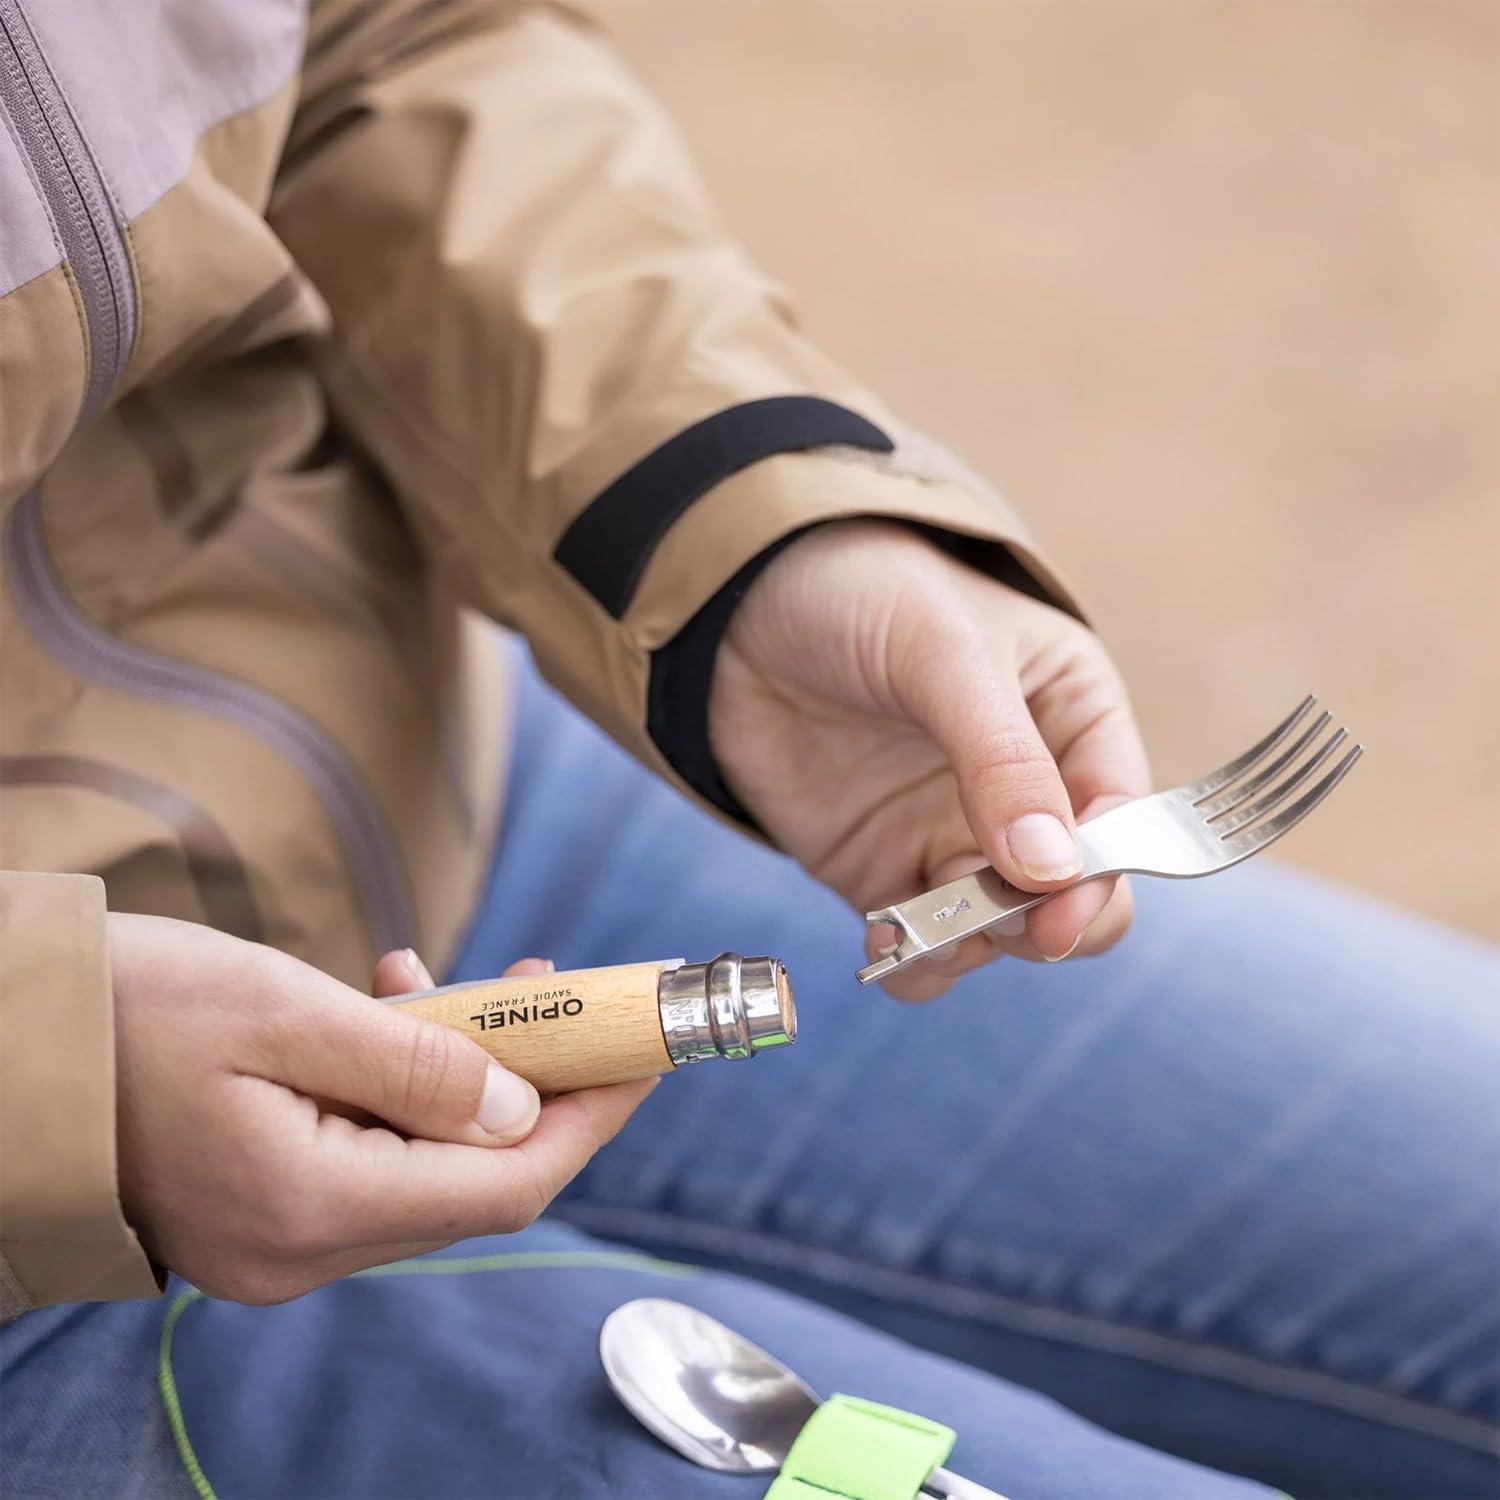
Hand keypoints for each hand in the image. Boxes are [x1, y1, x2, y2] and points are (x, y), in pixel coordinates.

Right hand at [110, 914, 652, 1302]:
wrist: (8, 1043)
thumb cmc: (126, 1012)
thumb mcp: (282, 1010)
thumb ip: (414, 1064)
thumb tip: (519, 1105)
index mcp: (308, 1208)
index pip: (502, 1184)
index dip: (589, 1118)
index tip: (645, 1053)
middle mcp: (300, 1250)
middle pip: (473, 1178)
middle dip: (538, 1086)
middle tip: (566, 995)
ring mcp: (279, 1241)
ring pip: (427, 1163)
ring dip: (471, 1076)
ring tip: (482, 984)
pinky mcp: (264, 1211)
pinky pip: (372, 1155)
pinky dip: (407, 1087)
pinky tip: (399, 1004)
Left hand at [710, 520, 1150, 999]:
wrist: (739, 604)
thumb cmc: (865, 591)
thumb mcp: (945, 652)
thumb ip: (1002, 758)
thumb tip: (1054, 869)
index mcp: (1073, 719)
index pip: (1121, 817)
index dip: (1103, 871)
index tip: (1061, 907)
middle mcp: (1027, 791)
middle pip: (1073, 894)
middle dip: (1044, 923)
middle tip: (997, 924)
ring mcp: (953, 836)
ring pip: (998, 934)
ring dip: (972, 947)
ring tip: (919, 930)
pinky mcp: (884, 870)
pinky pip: (920, 944)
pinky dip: (912, 962)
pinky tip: (882, 941)